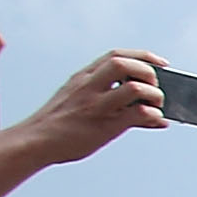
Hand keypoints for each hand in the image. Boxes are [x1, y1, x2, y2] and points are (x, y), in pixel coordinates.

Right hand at [13, 50, 170, 161]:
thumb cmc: (61, 125)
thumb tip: (151, 115)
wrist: (35, 141)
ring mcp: (97, 105)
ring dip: (154, 95)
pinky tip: (155, 120)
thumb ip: (111, 100)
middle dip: (148, 72)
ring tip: (157, 106)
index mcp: (83, 77)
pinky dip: (153, 115)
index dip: (142, 56)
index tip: (160, 63)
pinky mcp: (105, 125)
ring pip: (134, 87)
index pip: (115, 55)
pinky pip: (138, 114)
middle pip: (124, 64)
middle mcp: (89, 86)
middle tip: (156, 87)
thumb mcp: (80, 101)